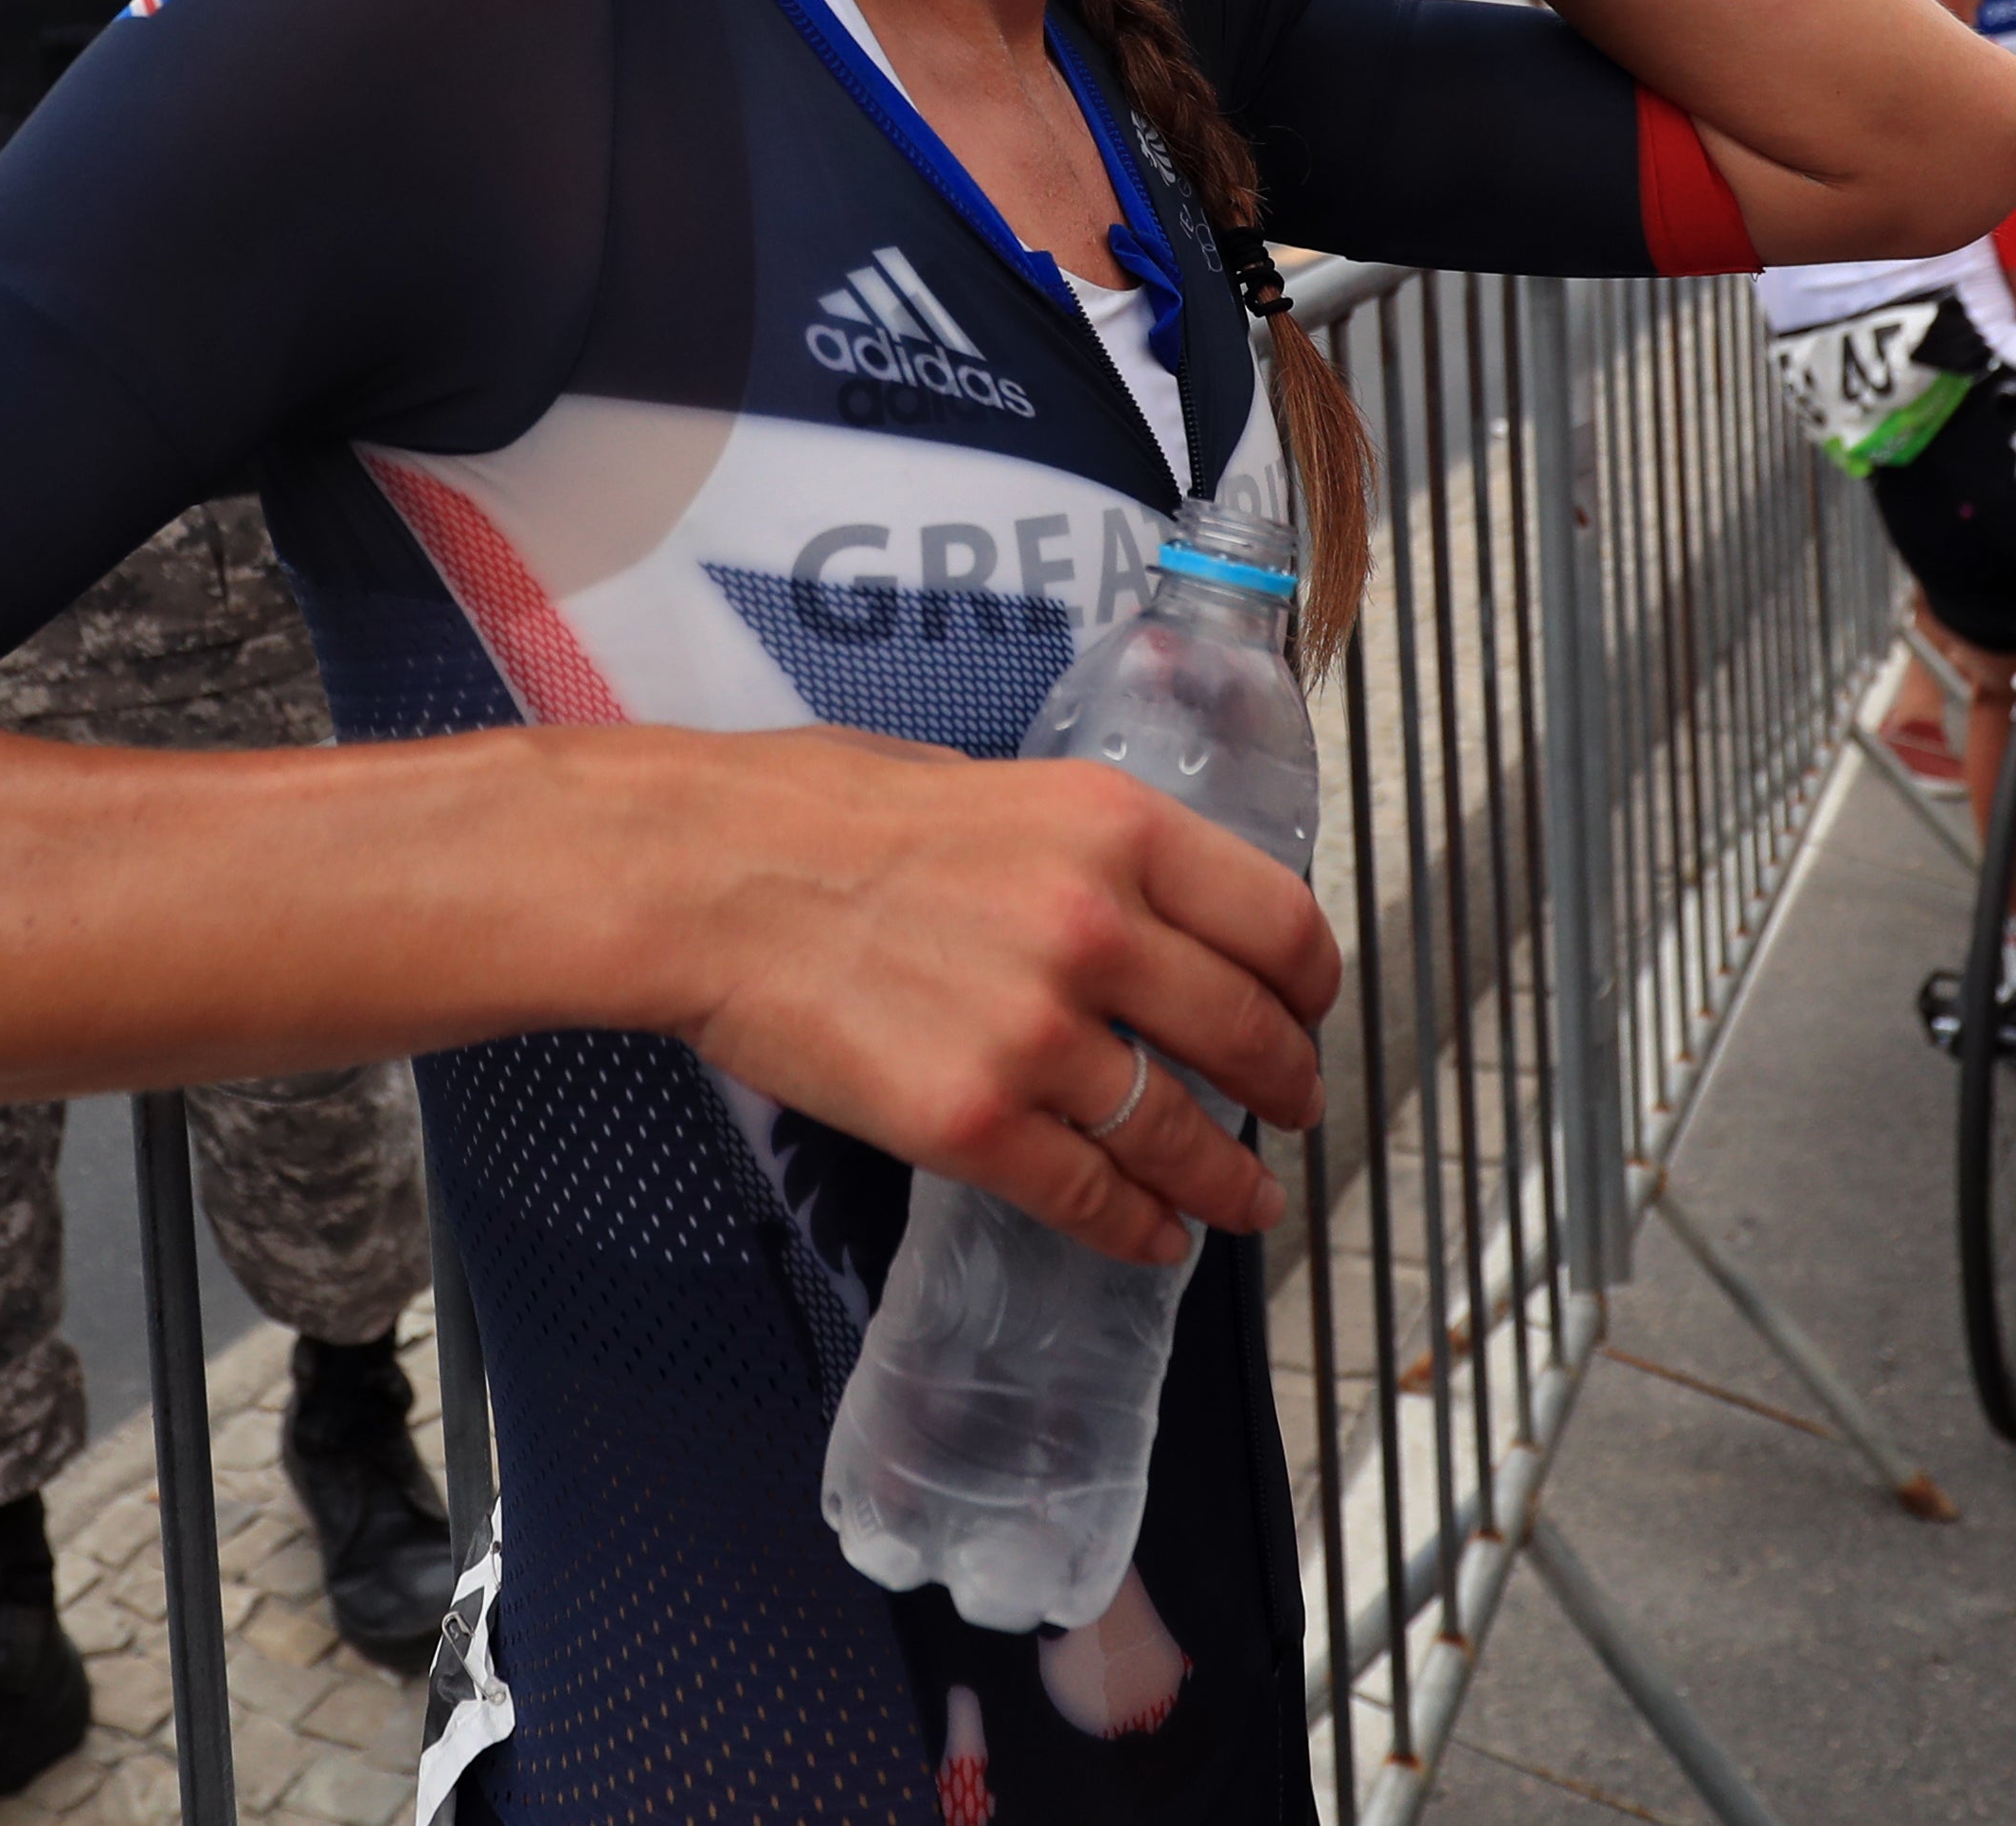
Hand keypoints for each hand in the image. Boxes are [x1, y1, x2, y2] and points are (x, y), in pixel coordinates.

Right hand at [655, 729, 1338, 1269]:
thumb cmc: (816, 811)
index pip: (1279, 923)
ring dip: (1226, 1179)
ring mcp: (1037, 1034)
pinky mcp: (972, 1123)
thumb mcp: (986, 780)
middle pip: (1248, 1035)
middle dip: (1285, 1087)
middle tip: (1291, 1109)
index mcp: (1115, 827)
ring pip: (1180, 1133)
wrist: (704, 878)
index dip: (1312, 986)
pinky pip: (1090, 1194)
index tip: (1308, 1011)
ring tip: (1243, 1202)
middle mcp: (1098, 929)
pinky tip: (1154, 1235)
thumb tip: (1132, 900)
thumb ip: (1079, 846)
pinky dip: (1137, 1226)